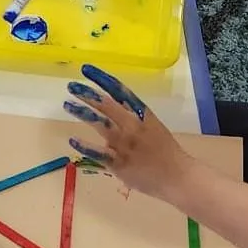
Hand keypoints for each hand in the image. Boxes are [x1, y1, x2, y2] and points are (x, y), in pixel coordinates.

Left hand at [63, 64, 194, 199]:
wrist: (179, 177)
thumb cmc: (165, 151)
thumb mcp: (151, 125)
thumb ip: (130, 115)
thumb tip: (108, 108)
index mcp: (142, 114)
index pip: (120, 90)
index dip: (101, 79)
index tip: (86, 69)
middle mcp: (132, 126)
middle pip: (107, 104)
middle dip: (87, 93)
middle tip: (72, 85)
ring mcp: (125, 144)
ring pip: (100, 123)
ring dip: (82, 112)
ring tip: (68, 104)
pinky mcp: (119, 163)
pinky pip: (98, 153)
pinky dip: (84, 145)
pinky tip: (72, 140)